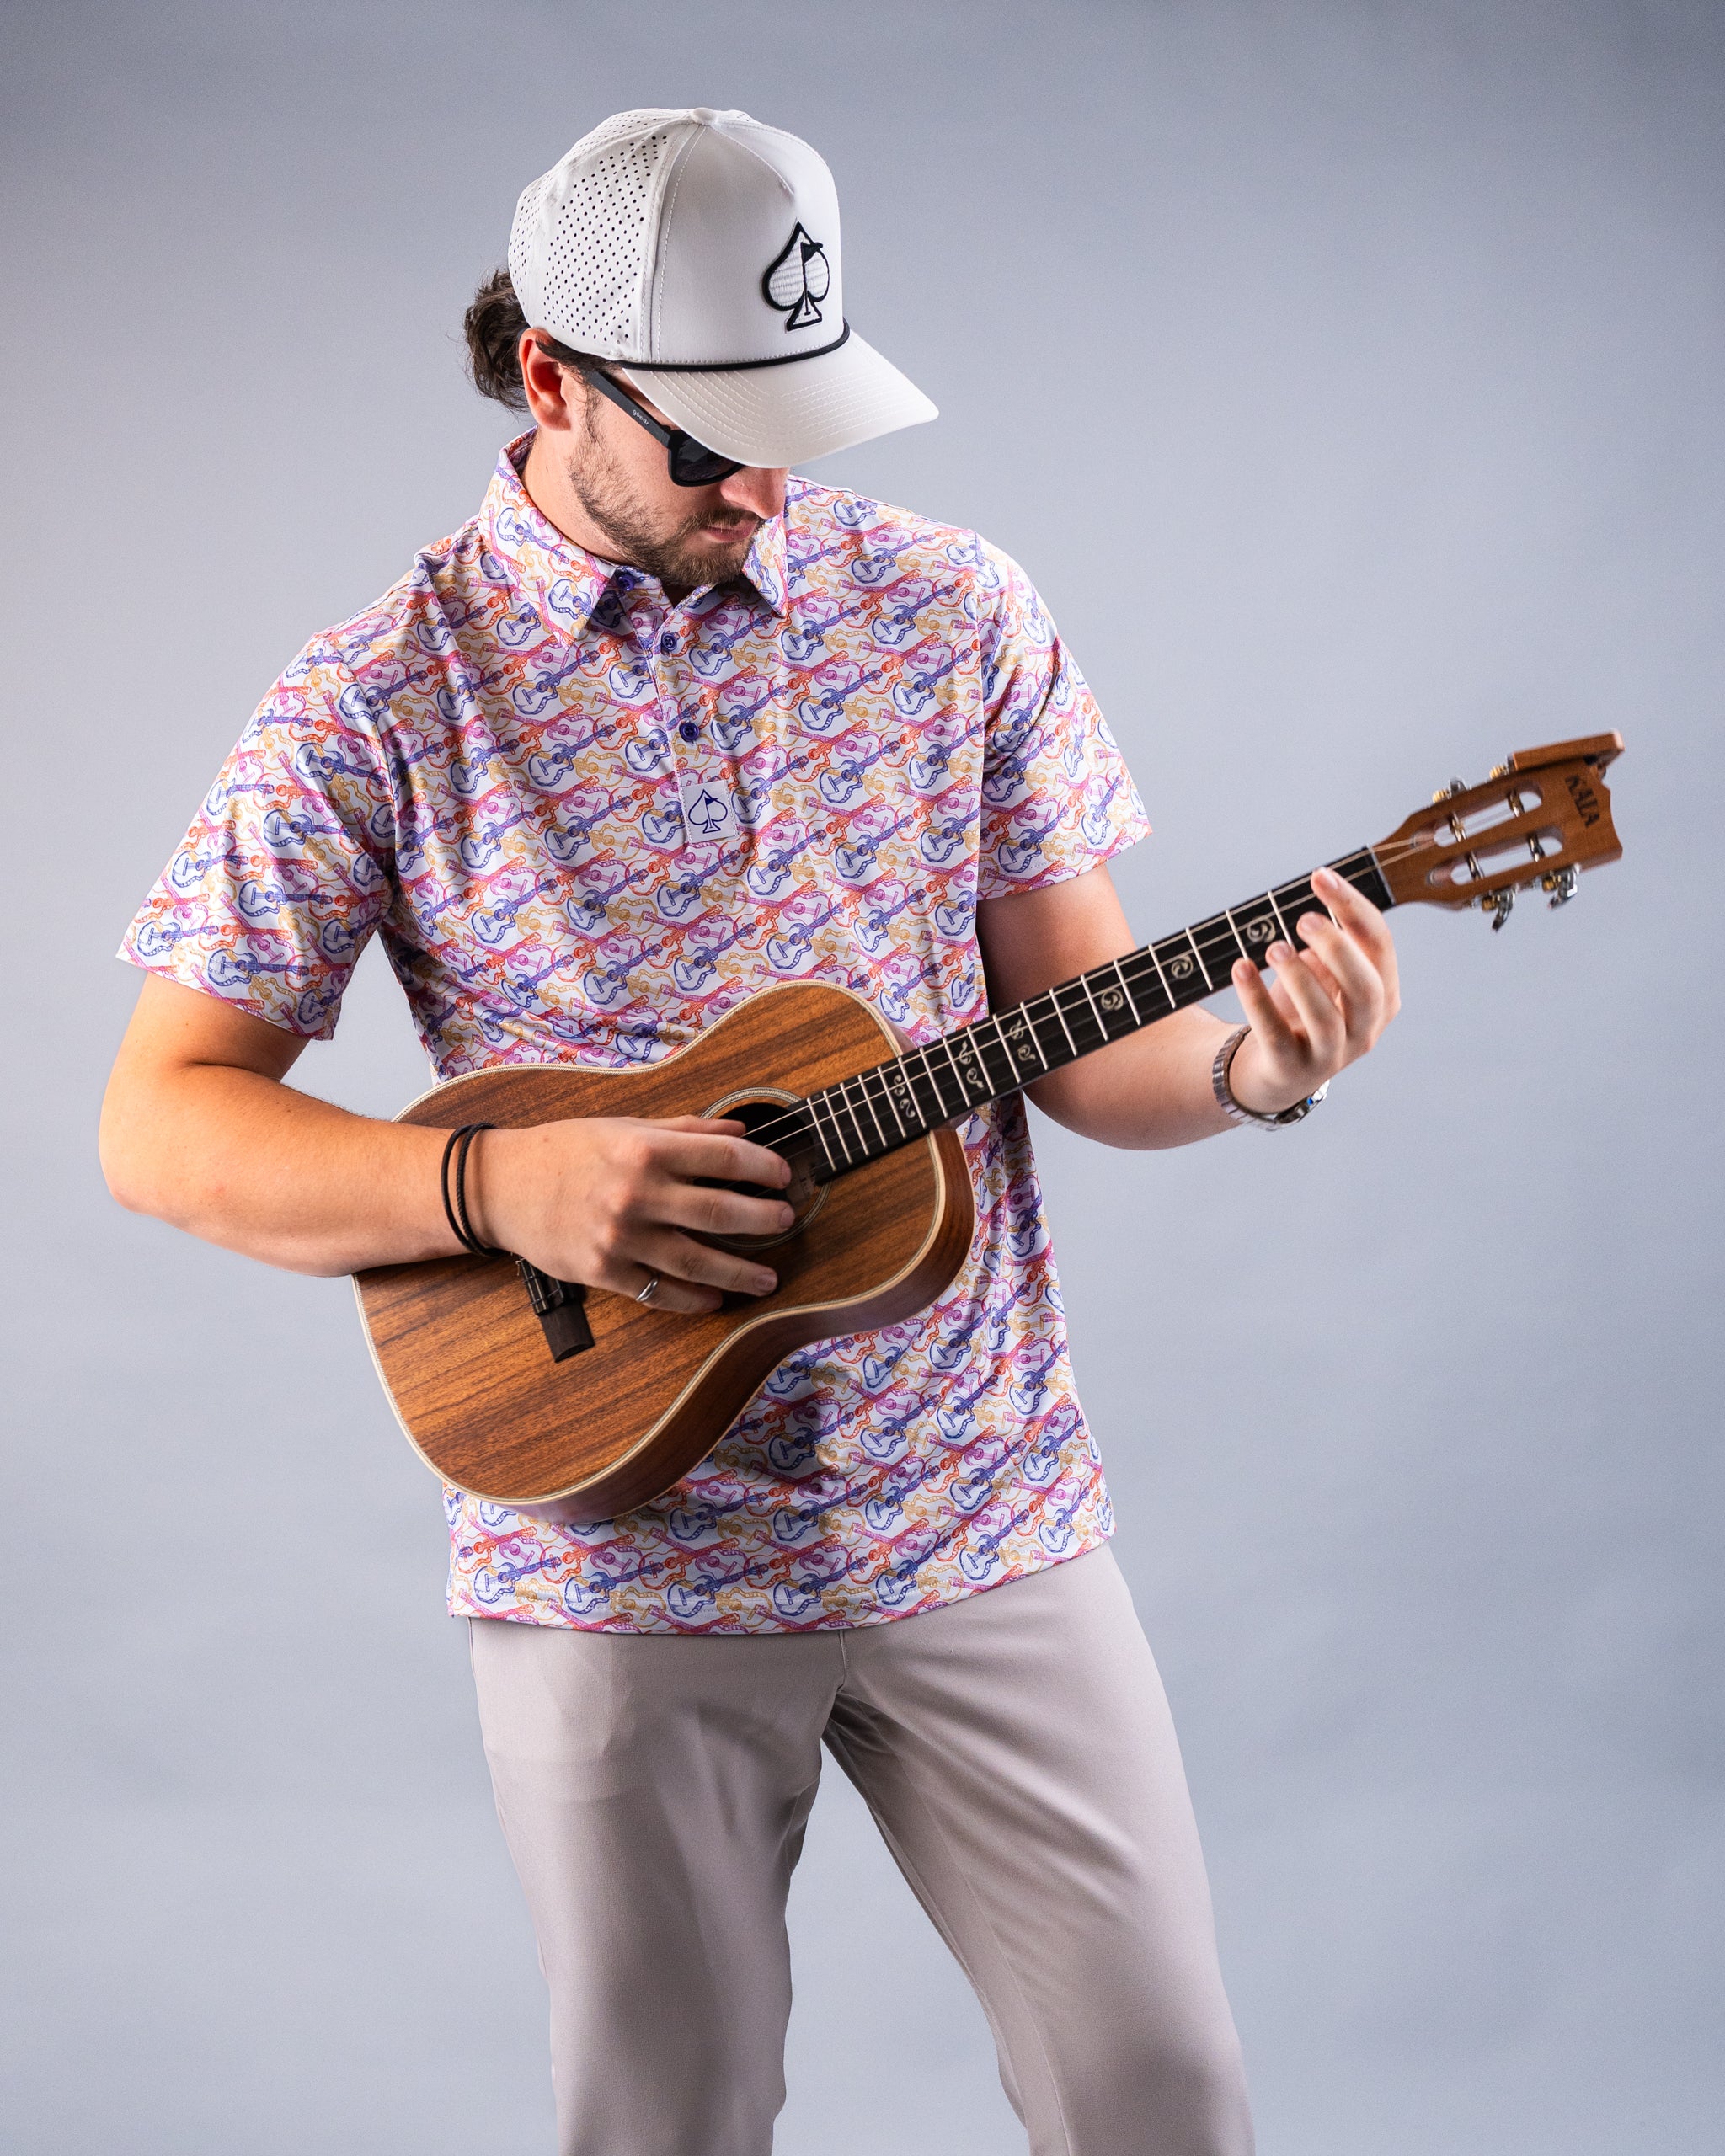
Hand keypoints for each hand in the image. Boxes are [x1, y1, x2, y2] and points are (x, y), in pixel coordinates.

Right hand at [469, 1115, 794, 1314]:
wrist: (502, 1186)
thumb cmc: (565, 1149)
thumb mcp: (624, 1125)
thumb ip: (683, 1129)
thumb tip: (738, 1127)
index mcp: (645, 1149)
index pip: (724, 1157)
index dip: (763, 1167)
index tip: (783, 1176)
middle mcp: (637, 1193)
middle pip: (720, 1212)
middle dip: (763, 1220)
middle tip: (786, 1222)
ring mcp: (621, 1237)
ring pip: (698, 1261)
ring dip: (741, 1271)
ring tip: (769, 1277)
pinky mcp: (604, 1271)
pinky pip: (660, 1292)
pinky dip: (693, 1299)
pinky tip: (716, 1298)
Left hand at [1226, 867, 1400, 1114]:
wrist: (1275, 1070)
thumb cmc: (1303, 1010)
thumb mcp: (1323, 973)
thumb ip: (1330, 942)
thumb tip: (1323, 901)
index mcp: (1382, 995)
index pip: (1379, 946)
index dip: (1353, 907)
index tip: (1320, 876)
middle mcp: (1365, 1028)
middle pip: (1365, 987)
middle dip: (1337, 947)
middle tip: (1302, 919)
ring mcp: (1330, 1055)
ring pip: (1324, 1017)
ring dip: (1299, 975)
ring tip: (1274, 946)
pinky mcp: (1291, 1068)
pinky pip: (1276, 1034)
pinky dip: (1256, 999)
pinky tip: (1241, 967)